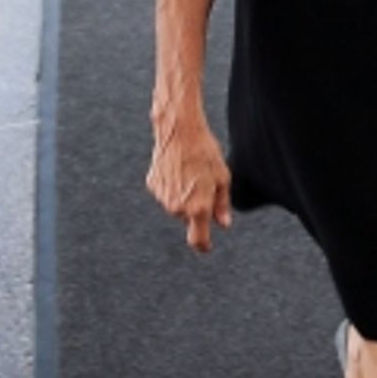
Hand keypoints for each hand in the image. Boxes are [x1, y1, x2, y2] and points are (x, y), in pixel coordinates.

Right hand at [146, 107, 231, 252]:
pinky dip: (173, 186)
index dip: (203, 246)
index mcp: (198, 207)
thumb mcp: (222, 177)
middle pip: (189, 218)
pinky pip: (166, 194)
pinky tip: (178, 167)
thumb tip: (223, 223)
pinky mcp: (153, 186)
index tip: (207, 247)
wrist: (179, 130)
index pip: (198, 239)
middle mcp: (177, 207)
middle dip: (197, 208)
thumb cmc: (205, 152)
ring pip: (177, 206)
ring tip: (191, 171)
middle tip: (205, 184)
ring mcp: (162, 197)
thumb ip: (222, 204)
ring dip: (185, 197)